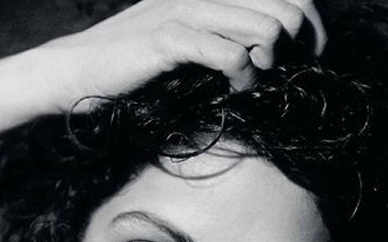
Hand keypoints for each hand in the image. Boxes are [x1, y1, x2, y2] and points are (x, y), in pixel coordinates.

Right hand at [35, 0, 326, 111]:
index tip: (308, 54)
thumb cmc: (135, 62)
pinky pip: (229, 53)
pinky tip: (234, 87)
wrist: (75, 69)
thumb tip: (271, 48)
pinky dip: (241, 75)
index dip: (311, 23)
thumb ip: (225, 31)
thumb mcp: (188, 38)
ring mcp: (187, 11)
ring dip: (270, 61)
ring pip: (266, 27)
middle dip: (300, 46)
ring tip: (253, 77)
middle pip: (288, 7)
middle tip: (286, 73)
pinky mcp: (169, 39)